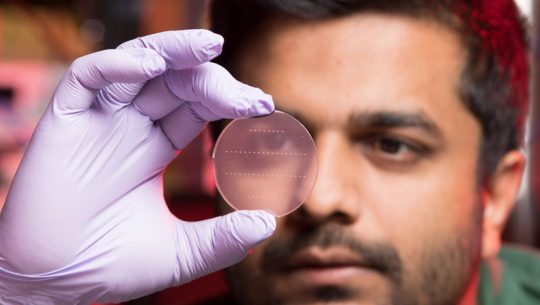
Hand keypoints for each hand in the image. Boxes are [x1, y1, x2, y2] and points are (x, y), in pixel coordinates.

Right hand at [0, 30, 274, 303]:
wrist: (54, 285)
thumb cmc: (110, 266)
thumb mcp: (180, 254)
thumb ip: (222, 240)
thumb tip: (268, 223)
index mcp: (155, 148)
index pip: (196, 105)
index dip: (229, 99)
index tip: (263, 107)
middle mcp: (129, 127)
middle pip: (174, 80)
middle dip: (213, 79)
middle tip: (250, 97)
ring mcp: (98, 121)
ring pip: (136, 64)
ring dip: (173, 49)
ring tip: (211, 46)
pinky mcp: (64, 122)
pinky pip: (87, 76)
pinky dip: (117, 65)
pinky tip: (150, 65)